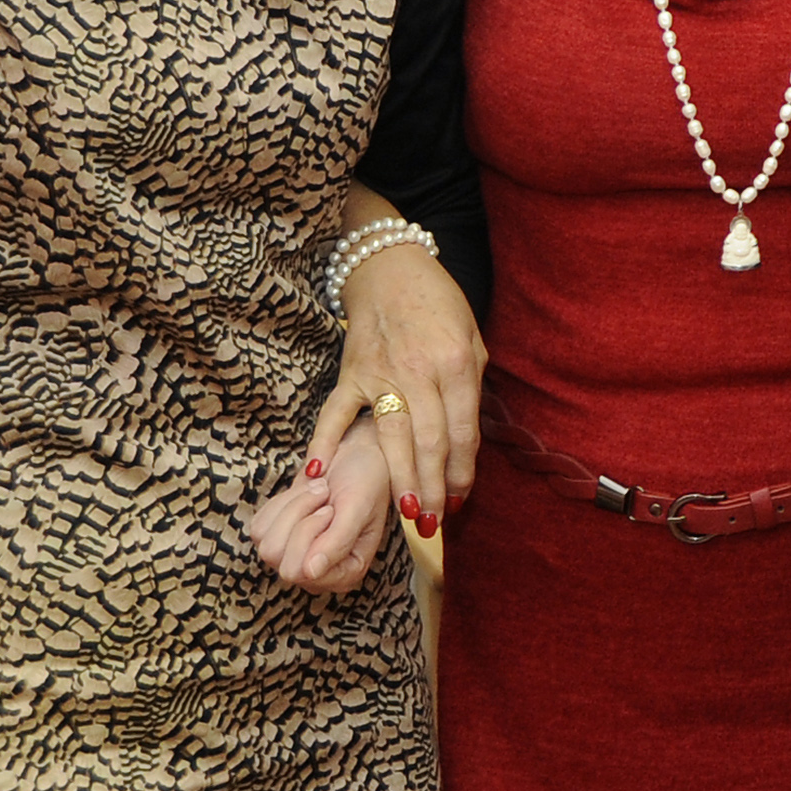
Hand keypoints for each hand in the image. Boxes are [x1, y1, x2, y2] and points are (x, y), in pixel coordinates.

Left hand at [249, 418, 392, 592]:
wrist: (358, 455)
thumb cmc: (367, 480)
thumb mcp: (358, 507)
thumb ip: (338, 542)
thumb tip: (311, 572)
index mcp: (346, 573)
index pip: (302, 571)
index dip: (311, 534)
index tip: (331, 509)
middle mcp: (319, 572)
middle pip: (278, 559)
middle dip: (299, 518)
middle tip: (324, 498)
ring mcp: (295, 557)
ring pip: (266, 545)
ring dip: (292, 508)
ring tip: (317, 494)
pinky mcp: (277, 539)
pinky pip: (258, 529)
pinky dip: (279, 504)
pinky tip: (303, 496)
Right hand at [308, 235, 485, 537]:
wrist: (390, 268)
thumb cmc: (439, 305)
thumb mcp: (472, 338)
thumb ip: (471, 386)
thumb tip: (466, 441)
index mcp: (456, 362)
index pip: (462, 428)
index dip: (463, 469)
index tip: (462, 498)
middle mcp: (418, 371)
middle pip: (429, 439)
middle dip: (434, 485)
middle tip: (434, 523)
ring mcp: (379, 374)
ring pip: (390, 435)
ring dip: (399, 477)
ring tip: (406, 514)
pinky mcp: (349, 374)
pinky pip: (334, 414)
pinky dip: (324, 443)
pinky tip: (318, 474)